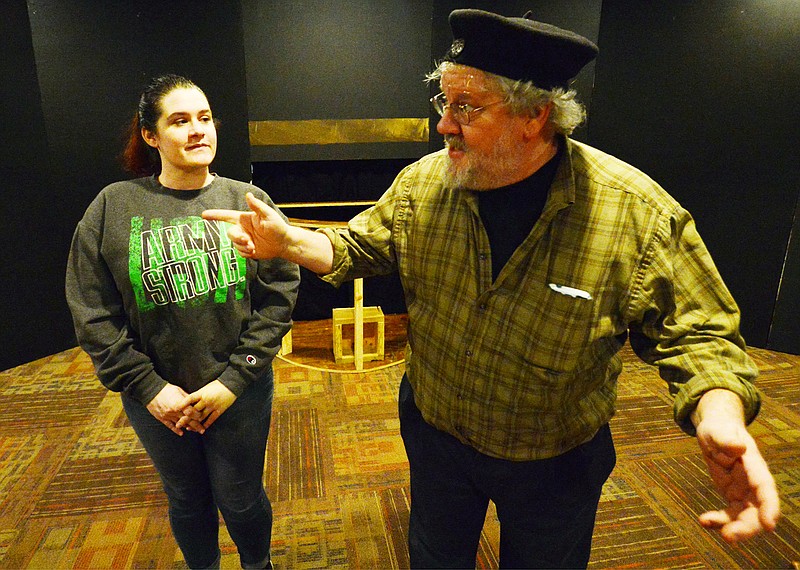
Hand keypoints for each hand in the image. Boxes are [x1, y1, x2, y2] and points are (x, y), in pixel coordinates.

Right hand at [146, 384, 205, 435]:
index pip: (192, 412)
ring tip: (195, 431)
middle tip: (202, 430)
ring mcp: (168, 416)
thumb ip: (187, 398)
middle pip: (188, 420)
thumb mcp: (179, 390)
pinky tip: (181, 433)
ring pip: (180, 424)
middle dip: (196, 426)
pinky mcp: (162, 418)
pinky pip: (170, 426)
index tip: (202, 417)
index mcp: (179, 404)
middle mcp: (174, 411)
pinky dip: (176, 430)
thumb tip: (195, 402)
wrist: (150, 391)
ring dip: (188, 428)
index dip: (198, 415)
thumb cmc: (165, 389)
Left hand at [176, 380, 236, 430]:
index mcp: (202, 393)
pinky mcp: (220, 410)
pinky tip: (202, 428)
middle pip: (194, 411)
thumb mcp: (206, 387)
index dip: (182, 404)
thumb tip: (189, 401)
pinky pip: (211, 419)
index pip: (189, 399)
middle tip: (178, 424)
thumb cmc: (218, 384)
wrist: (232, 384)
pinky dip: (206, 424)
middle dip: (185, 418)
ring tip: (188, 428)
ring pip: (201, 417)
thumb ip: (198, 395)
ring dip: (194, 424)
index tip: (175, 409)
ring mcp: (213, 406)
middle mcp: (206, 400)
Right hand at [202, 192, 288, 258]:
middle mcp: (242, 229)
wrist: (283, 243)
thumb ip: (257, 206)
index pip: (226, 216)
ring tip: (253, 247)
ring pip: (234, 244)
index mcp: (244, 219)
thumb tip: (248, 194)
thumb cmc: (277, 226)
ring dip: (242, 247)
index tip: (203, 215)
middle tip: (246, 241)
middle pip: (230, 233)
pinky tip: (254, 251)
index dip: (215, 215)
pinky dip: (245, 253)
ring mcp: (244, 240)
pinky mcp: (247, 250)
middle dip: (236, 238)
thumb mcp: (268, 214)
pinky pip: (240, 253)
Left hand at [693, 390, 779, 541]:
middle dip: (748, 527)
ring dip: (733, 528)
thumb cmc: (719, 428)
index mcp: (754, 465)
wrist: (715, 430)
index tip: (769, 525)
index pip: (765, 488)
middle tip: (728, 536)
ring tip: (709, 525)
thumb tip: (739, 448)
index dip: (769, 506)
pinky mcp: (732, 496)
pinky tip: (704, 521)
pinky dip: (718, 521)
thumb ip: (727, 440)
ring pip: (745, 517)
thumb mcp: (718, 430)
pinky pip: (729, 514)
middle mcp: (752, 482)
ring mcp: (743, 491)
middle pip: (757, 510)